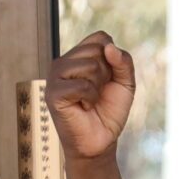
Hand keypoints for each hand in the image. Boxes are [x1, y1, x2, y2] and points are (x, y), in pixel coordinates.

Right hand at [46, 32, 136, 163]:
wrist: (101, 140)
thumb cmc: (109, 111)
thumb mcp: (125, 83)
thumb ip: (124, 62)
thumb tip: (109, 47)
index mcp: (78, 56)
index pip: (101, 37)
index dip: (113, 57)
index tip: (108, 78)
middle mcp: (64, 62)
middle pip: (97, 50)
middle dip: (107, 74)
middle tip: (98, 92)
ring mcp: (55, 76)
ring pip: (91, 66)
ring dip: (98, 87)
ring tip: (89, 99)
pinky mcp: (53, 93)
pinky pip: (82, 85)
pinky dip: (90, 99)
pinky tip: (83, 107)